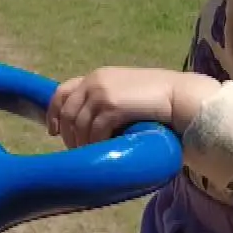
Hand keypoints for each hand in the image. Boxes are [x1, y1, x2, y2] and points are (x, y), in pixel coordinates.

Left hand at [47, 66, 223, 147]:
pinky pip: (94, 131)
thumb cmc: (156, 100)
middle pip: (67, 112)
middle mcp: (95, 81)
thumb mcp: (124, 94)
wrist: (179, 96)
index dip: (53, 113)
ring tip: (92, 156)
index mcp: (96, 76)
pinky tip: (103, 152)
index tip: (53, 131)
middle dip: (68, 135)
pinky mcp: (113, 106)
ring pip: (78, 124)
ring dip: (82, 144)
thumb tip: (87, 125)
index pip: (61, 92)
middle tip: (77, 152)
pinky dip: (96, 145)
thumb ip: (105, 101)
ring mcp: (102, 92)